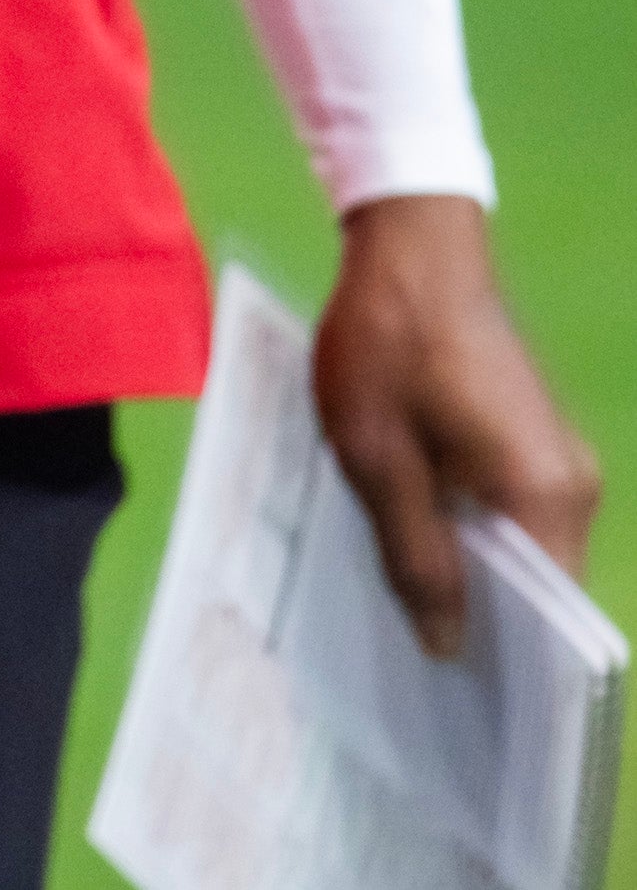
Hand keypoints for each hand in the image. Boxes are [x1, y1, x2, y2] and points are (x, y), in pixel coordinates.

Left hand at [314, 193, 598, 655]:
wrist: (410, 245)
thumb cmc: (386, 343)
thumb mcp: (375, 456)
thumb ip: (416, 553)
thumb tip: (449, 644)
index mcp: (545, 496)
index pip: (550, 616)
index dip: (508, 663)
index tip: (459, 701)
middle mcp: (573, 487)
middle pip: (538, 587)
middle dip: (483, 624)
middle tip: (412, 662)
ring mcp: (559, 462)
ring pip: (520, 550)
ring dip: (469, 576)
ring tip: (402, 611)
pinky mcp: (532, 441)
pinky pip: (510, 513)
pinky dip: (469, 535)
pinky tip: (413, 545)